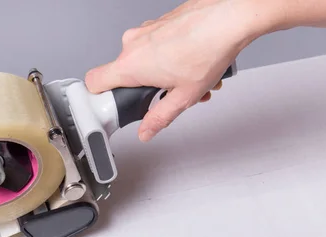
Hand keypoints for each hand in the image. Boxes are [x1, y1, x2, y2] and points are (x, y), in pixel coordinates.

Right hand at [85, 0, 279, 140]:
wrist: (230, 16)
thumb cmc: (209, 49)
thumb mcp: (183, 97)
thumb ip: (159, 117)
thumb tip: (146, 130)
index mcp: (131, 65)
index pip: (94, 82)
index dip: (100, 97)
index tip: (113, 105)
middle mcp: (133, 44)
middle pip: (127, 75)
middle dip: (150, 89)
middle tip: (171, 94)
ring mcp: (146, 30)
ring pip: (146, 60)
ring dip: (166, 75)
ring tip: (192, 80)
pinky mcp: (160, 22)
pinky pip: (157, 46)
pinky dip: (173, 57)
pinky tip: (194, 62)